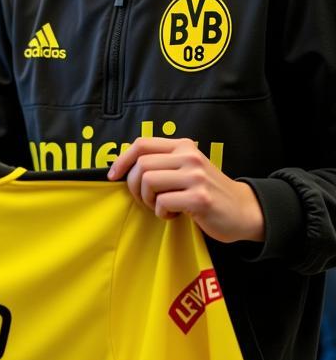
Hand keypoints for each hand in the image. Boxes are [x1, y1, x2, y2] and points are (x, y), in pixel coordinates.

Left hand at [107, 138, 264, 243]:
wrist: (245, 211)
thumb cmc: (207, 192)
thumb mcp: (187, 169)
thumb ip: (163, 163)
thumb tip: (123, 168)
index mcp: (183, 146)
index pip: (142, 144)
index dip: (122, 160)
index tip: (113, 176)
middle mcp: (189, 156)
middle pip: (141, 165)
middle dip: (134, 187)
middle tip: (146, 200)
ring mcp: (196, 176)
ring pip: (148, 181)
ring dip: (148, 200)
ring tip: (162, 207)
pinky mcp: (200, 198)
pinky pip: (162, 202)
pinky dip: (162, 213)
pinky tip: (174, 215)